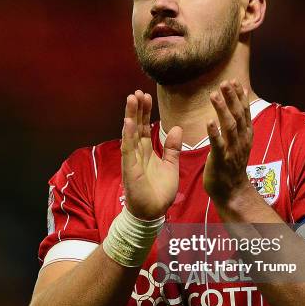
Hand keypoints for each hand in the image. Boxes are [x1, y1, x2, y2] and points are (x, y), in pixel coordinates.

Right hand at [121, 90, 181, 218]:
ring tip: (131, 99)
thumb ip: (172, 148)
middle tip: (137, 92)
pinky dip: (128, 135)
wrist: (153, 212)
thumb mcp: (171, 166)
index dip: (145, 112)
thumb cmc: (160, 192)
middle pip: (136, 126)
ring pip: (130, 133)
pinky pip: (128, 149)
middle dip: (137, 109)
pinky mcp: (129, 168)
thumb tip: (176, 128)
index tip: (146, 96)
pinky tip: (128, 121)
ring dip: (130, 116)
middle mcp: (137, 152)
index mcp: (146, 151)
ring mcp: (131, 159)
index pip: (144, 127)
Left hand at [203, 80, 252, 205]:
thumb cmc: (232, 164)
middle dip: (231, 98)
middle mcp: (242, 140)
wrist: (232, 190)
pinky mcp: (222, 160)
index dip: (239, 96)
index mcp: (246, 134)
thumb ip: (239, 122)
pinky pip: (218, 145)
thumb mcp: (239, 141)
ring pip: (229, 126)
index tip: (234, 81)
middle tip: (224, 82)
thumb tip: (239, 99)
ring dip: (222, 110)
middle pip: (238, 115)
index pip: (245, 111)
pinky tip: (209, 121)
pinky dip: (214, 132)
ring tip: (214, 95)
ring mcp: (233, 150)